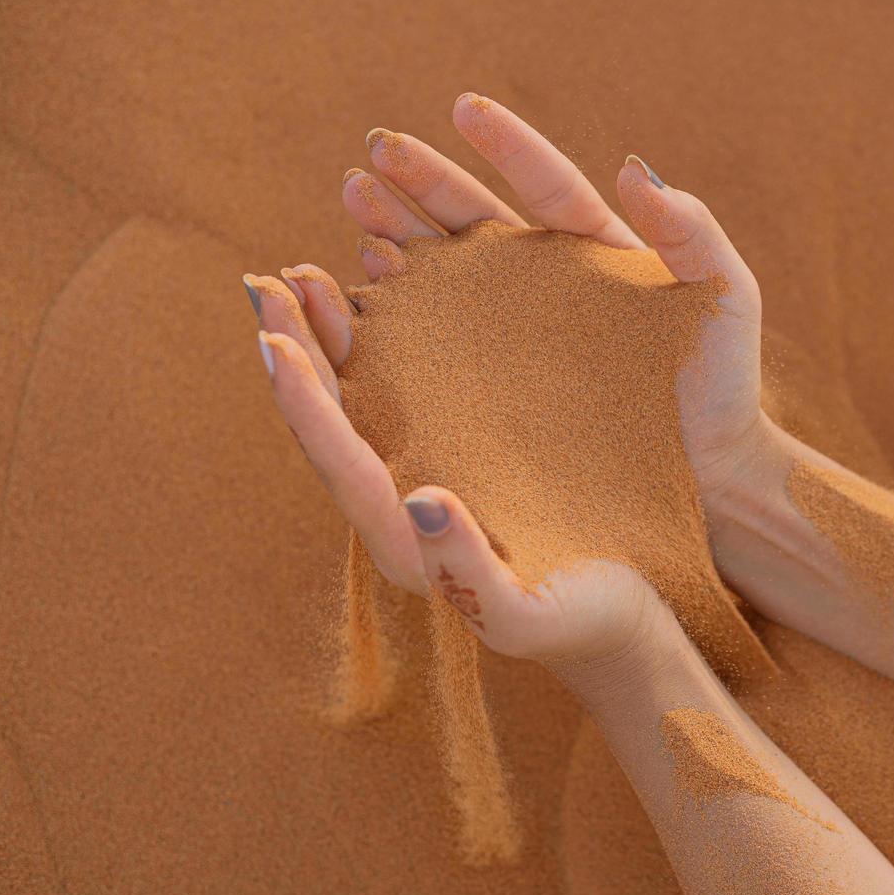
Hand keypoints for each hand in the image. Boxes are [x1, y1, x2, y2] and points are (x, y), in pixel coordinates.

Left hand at [244, 268, 664, 670]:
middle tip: (273, 281)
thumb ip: (467, 569)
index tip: (272, 336)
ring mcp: (429, 469)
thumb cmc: (578, 623)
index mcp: (402, 540)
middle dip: (300, 348)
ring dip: (335, 333)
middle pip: (333, 420)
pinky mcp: (464, 447)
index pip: (339, 460)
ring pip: (364, 396)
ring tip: (314, 271)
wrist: (621, 622)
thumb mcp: (526, 614)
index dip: (303, 402)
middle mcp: (401, 501)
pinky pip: (410, 386)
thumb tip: (421, 503)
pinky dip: (394, 334)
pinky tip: (400, 287)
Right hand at [342, 93, 774, 513]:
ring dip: (400, 240)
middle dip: (423, 188)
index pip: (547, 186)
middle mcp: (553, 288)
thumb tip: (633, 167)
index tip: (462, 107)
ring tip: (354, 211)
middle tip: (369, 160)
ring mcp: (525, 340)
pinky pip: (444, 347)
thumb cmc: (725, 385)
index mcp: (600, 253)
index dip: (506, 146)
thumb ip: (691, 231)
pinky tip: (363, 299)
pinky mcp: (506, 392)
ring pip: (450, 276)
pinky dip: (404, 320)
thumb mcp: (724, 296)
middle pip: (478, 223)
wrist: (716, 479)